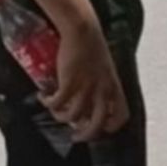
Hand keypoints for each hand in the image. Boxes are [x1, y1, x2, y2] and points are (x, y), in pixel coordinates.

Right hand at [40, 23, 129, 142]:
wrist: (83, 29)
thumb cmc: (93, 46)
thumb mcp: (104, 68)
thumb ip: (101, 84)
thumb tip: (89, 100)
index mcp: (114, 86)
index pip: (122, 115)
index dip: (112, 126)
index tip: (101, 128)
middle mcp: (102, 89)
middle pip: (97, 124)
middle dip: (85, 135)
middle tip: (74, 136)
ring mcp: (86, 87)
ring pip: (73, 117)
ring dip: (61, 117)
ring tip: (54, 109)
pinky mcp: (69, 82)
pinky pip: (57, 103)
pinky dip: (49, 104)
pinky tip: (44, 97)